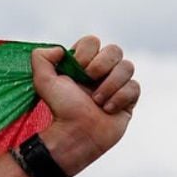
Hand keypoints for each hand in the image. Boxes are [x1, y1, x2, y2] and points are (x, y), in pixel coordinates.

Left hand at [30, 36, 139, 173]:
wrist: (74, 135)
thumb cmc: (60, 110)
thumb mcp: (43, 82)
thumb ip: (41, 59)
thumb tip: (59, 49)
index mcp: (82, 64)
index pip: (92, 41)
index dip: (86, 53)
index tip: (77, 69)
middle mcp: (101, 72)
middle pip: (115, 50)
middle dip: (102, 65)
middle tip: (88, 82)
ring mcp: (116, 84)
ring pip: (128, 66)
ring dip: (110, 85)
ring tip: (96, 101)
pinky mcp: (129, 99)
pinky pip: (135, 87)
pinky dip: (120, 98)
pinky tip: (107, 110)